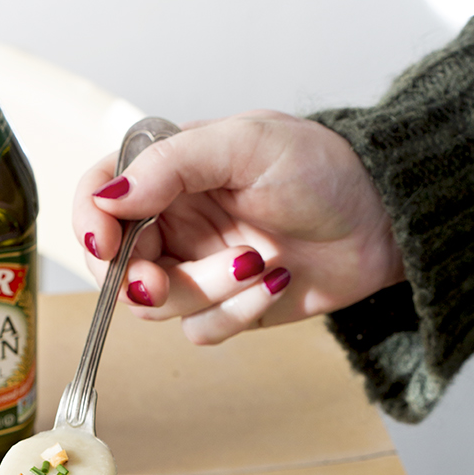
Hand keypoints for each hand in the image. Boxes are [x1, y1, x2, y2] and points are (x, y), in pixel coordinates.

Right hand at [73, 110, 404, 342]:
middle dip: (140, 277)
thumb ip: (170, 164)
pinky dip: (236, 313)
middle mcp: (171, 220)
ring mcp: (194, 266)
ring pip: (156, 305)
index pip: (98, 196)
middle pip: (114, 265)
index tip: (105, 247)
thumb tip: (110, 197)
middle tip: (162, 278)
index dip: (89, 224)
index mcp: (167, 171)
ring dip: (205, 290)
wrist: (383, 219)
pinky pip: (199, 330)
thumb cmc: (323, 168)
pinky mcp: (222, 307)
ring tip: (256, 262)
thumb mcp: (245, 144)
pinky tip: (274, 282)